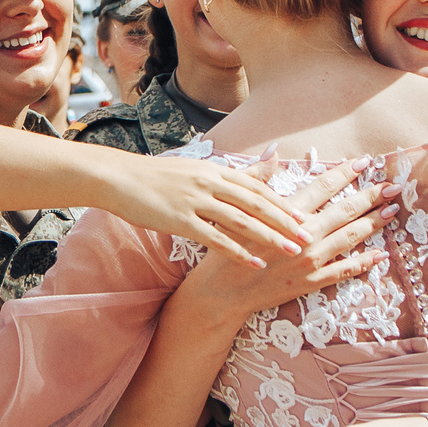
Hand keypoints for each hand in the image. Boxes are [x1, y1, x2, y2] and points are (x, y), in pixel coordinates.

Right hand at [95, 154, 312, 267]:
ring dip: (269, 237)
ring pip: (241, 220)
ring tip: (291, 251)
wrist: (118, 177)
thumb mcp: (193, 169)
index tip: (304, 216)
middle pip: (256, 202)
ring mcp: (195, 200)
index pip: (257, 186)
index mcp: (214, 169)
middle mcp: (209, 182)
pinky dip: (237, 251)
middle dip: (285, 221)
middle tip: (309, 236)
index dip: (282, 202)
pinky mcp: (179, 219)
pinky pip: (215, 238)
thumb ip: (224, 173)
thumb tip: (251, 164)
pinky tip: (254, 263)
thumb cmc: (156, 176)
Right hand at [177, 158, 393, 314]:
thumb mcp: (240, 209)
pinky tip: (380, 254)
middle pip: (344, 210)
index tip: (365, 162)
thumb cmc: (228, 247)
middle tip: (393, 185)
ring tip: (392, 211)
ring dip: (373, 223)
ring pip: (350, 237)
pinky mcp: (311, 282)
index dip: (346, 173)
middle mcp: (303, 236)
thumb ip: (259, 178)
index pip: (324, 187)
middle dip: (371, 195)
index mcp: (287, 214)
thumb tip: (274, 151)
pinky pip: (344, 271)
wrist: (222, 292)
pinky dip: (364, 262)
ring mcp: (310, 261)